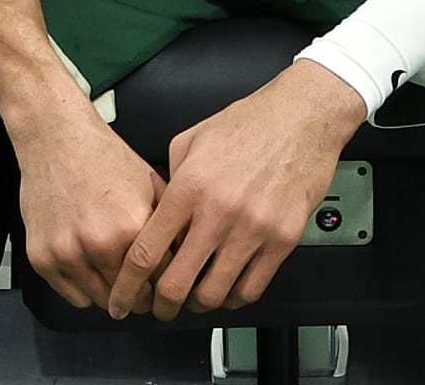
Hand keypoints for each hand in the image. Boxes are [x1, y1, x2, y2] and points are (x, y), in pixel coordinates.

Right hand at [17, 114, 169, 312]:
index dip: (168, 288)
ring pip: (102, 301)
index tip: (168, 291)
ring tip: (116, 274)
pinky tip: (91, 266)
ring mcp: (67, 252)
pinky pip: (73, 296)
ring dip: (112, 294)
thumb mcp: (151, 185)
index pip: (161, 282)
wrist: (59, 140)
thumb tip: (187, 258)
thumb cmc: (103, 158)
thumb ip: (170, 225)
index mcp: (132, 225)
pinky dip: (84, 287)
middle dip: (142, 296)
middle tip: (143, 288)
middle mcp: (99, 243)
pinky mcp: (42, 258)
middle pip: (132, 299)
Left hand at [108, 61, 366, 320]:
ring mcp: (253, 228)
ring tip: (197, 298)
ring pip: (215, 293)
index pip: (146, 251)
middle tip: (160, 308)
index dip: (128, 285)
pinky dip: (235, 298)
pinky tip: (229, 289)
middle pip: (177, 283)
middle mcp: (218, 211)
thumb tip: (161, 213)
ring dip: (200, 304)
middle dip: (162, 306)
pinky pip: (252, 288)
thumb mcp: (191, 140)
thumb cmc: (250, 123)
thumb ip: (170, 179)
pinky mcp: (283, 239)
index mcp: (189, 187)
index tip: (122, 298)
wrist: (302, 116)